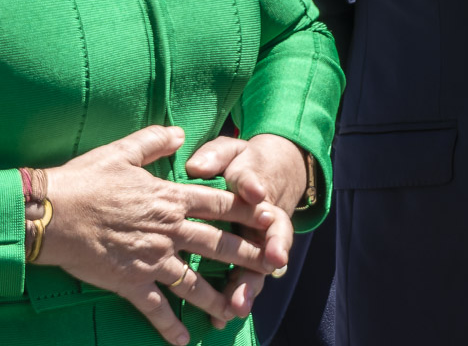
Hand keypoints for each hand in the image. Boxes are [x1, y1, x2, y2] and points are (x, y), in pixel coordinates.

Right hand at [35, 125, 285, 344]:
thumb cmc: (84, 179)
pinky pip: (156, 308)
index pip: (219, 203)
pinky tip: (183, 341)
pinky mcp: (130, 281)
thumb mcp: (122, 151)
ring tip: (239, 308)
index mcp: (168, 198)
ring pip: (194, 283)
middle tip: (275, 266)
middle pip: (218, 244)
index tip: (272, 217)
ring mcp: (151, 258)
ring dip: (217, 297)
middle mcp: (167, 229)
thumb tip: (181, 132)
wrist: (50, 213)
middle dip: (250, 255)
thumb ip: (155, 141)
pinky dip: (170, 327)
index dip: (249, 210)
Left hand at [184, 133, 307, 321]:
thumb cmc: (242, 163)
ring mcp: (258, 243)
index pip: (262, 192)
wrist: (269, 174)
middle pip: (272, 239)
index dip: (257, 190)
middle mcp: (263, 221)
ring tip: (236, 306)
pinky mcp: (248, 259)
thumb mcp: (230, 151)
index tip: (257, 195)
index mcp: (258, 191)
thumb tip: (195, 166)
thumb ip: (214, 157)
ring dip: (249, 286)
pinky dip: (234, 298)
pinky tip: (221, 316)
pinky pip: (244, 280)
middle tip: (270, 264)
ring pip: (259, 267)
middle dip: (270, 253)